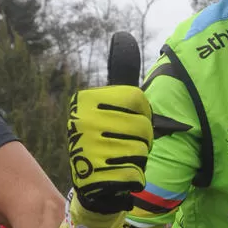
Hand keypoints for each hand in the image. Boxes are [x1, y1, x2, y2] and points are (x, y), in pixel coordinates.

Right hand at [67, 85, 151, 213]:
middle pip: (143, 125)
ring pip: (141, 150)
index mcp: (85, 100)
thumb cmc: (109, 142)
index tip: (132, 122)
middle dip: (144, 139)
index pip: (136, 98)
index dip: (143, 113)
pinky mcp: (97, 174)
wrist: (91, 184)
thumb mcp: (110, 110)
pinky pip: (137, 173)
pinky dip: (135, 177)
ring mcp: (89, 147)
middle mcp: (83, 121)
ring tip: (121, 159)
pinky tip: (120, 175)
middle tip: (127, 145)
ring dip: (139, 158)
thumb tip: (126, 43)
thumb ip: (122, 86)